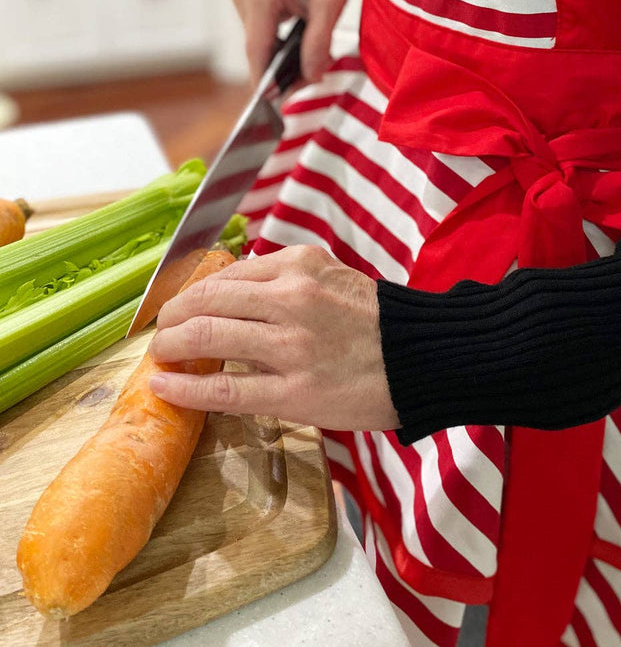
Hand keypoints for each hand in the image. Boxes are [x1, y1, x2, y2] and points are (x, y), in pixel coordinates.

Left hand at [148, 246, 400, 431]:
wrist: (425, 358)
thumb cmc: (379, 321)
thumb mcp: (331, 276)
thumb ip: (285, 279)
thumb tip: (234, 293)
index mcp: (300, 264)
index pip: (227, 274)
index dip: (192, 293)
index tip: (179, 306)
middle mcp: (292, 297)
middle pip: (207, 301)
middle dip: (173, 317)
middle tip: (162, 331)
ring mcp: (291, 345)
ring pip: (208, 338)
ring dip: (172, 347)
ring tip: (161, 356)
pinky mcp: (295, 392)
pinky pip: (226, 391)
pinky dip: (187, 389)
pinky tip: (165, 388)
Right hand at [232, 0, 349, 85]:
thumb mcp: (330, 3)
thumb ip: (320, 40)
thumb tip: (310, 76)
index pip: (257, 47)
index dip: (264, 78)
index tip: (272, 102)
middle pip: (257, 51)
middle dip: (280, 74)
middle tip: (309, 84)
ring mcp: (243, 2)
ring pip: (259, 48)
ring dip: (281, 63)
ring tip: (311, 68)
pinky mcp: (248, 7)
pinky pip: (261, 39)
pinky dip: (279, 51)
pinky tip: (299, 56)